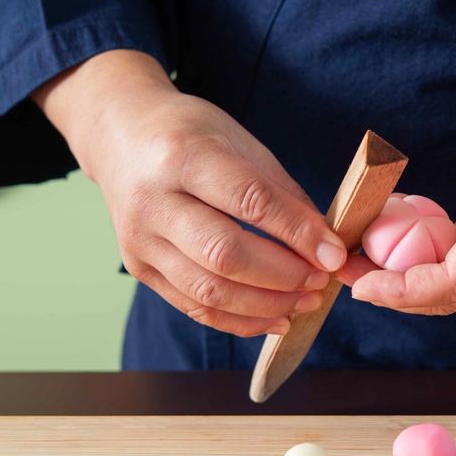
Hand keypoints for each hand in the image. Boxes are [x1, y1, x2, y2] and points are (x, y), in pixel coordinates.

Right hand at [33, 50, 348, 335]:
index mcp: (182, 155)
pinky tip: (276, 318)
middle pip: (225, 254)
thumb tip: (324, 245)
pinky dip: (240, 320)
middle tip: (322, 280)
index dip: (297, 233)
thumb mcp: (241, 143)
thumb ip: (282, 194)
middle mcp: (153, 201)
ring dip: (267, 305)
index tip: (335, 255)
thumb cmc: (191, 135)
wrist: (121, 135)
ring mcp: (140, 240)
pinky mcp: (138, 269)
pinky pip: (194, 306)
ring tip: (306, 301)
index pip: (249, 201)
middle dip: (284, 276)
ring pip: (209, 290)